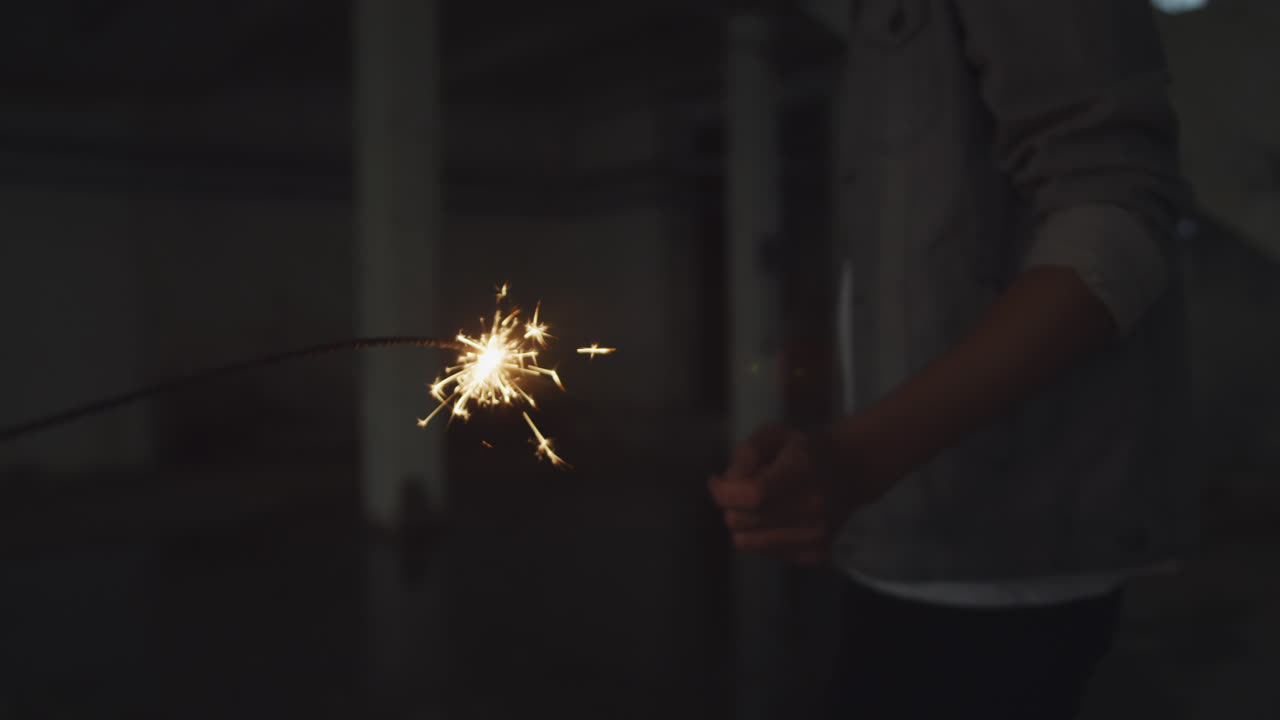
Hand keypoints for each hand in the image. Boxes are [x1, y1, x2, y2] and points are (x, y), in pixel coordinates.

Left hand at [707, 422, 887, 565]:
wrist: (848, 472)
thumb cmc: (800, 451)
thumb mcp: (772, 435)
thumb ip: (745, 454)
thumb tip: (723, 484)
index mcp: (803, 469)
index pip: (752, 494)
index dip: (723, 492)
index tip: (717, 480)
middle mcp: (814, 505)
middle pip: (740, 520)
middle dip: (729, 503)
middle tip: (741, 488)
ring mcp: (817, 534)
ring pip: (744, 541)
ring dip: (743, 522)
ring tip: (760, 503)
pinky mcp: (814, 554)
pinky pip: (762, 552)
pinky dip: (761, 535)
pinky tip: (778, 517)